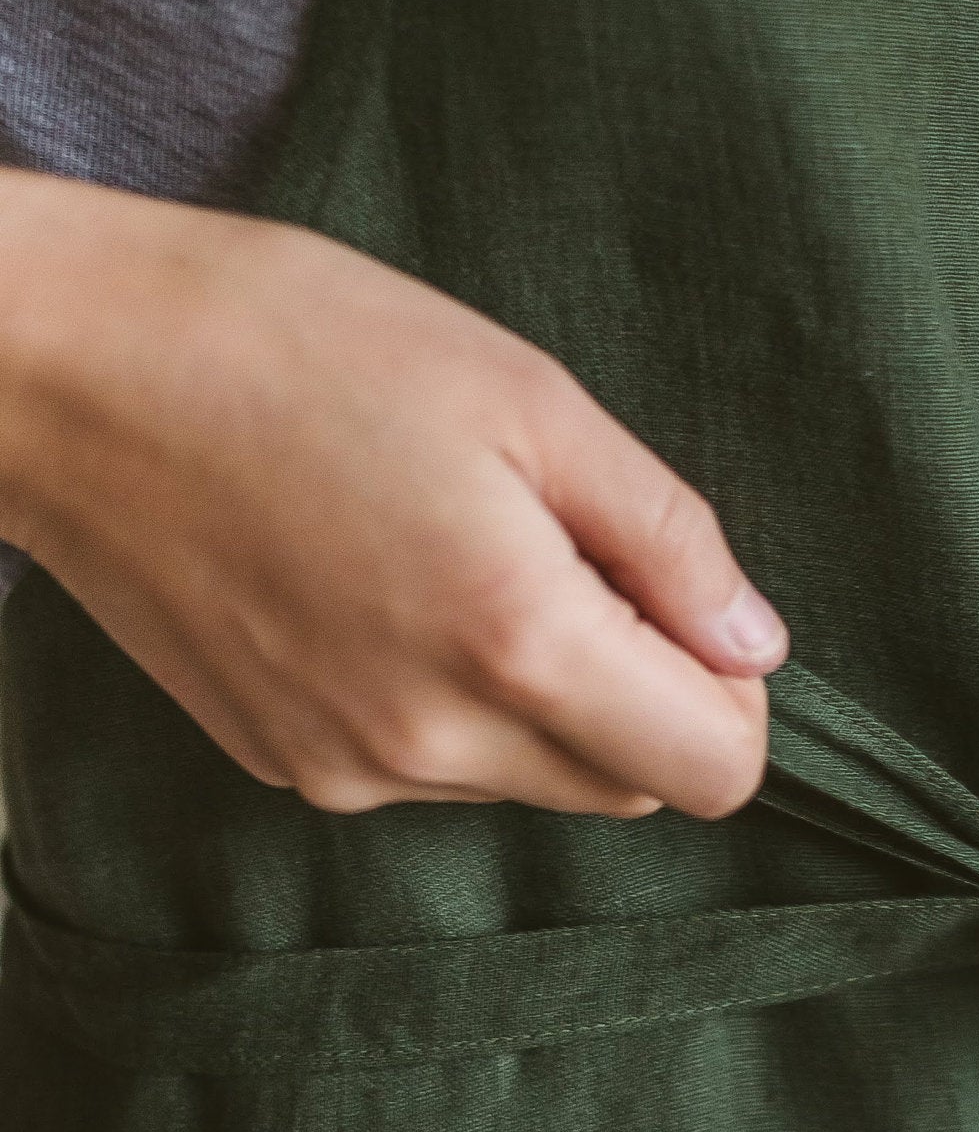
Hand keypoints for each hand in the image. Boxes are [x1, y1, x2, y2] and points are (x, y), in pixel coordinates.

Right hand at [0, 175, 785, 818]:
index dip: (729, 693)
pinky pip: (429, 769)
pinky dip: (445, 702)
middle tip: (567, 555)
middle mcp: (435, 741)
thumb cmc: (300, 344)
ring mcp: (351, 769)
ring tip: (456, 553)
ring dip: (540, 696)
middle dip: (640, 692)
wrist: (71, 371)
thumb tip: (755, 646)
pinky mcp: (286, 765)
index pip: (712, 772)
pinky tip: (380, 585)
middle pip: (631, 787)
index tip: (676, 600)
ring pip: (531, 780)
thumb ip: (666, 537)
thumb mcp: (528, 398)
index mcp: (516, 644)